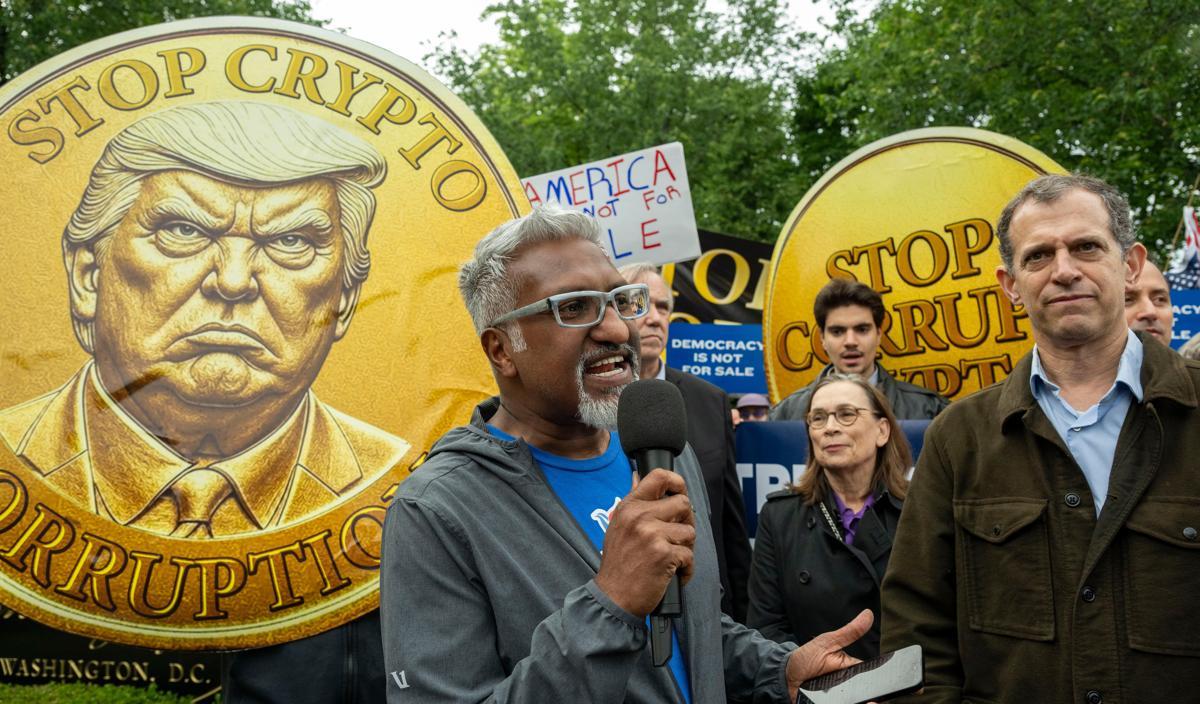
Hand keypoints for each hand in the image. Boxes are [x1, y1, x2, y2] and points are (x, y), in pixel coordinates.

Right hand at [594, 468, 695, 615]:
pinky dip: (686, 568)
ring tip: (673, 558)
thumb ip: (632, 501)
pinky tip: (675, 574)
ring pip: (689, 531)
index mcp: (629, 506)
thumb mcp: (618, 526)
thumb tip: (638, 476)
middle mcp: (640, 516)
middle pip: (683, 503)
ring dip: (686, 548)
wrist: (613, 596)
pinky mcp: (664, 554)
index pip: (658, 476)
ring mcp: (652, 534)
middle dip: (687, 521)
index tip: (680, 493)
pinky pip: (689, 555)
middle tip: (679, 537)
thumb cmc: (618, 563)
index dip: (677, 482)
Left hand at [786, 609, 872, 698]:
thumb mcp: (828, 642)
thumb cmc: (806, 658)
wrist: (786, 676)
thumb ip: (849, 632)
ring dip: (855, 699)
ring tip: (860, 701)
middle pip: (862, 689)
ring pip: (853, 698)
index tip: (875, 681)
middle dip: (862, 691)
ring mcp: (838, 694)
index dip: (873, 678)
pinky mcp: (830, 703)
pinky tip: (845, 702)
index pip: (868, 673)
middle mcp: (847, 683)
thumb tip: (868, 614)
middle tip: (861, 692)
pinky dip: (842, 702)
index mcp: (850, 667)